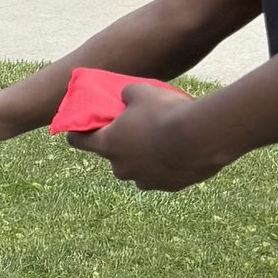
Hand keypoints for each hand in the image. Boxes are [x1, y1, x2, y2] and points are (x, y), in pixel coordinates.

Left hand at [72, 81, 218, 193]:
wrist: (200, 137)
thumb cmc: (164, 111)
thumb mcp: (141, 91)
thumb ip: (127, 94)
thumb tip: (127, 97)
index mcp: (108, 145)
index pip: (79, 142)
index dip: (77, 134)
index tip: (78, 130)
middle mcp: (122, 168)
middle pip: (113, 156)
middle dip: (121, 145)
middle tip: (135, 128)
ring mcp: (145, 180)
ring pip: (139, 168)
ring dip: (145, 157)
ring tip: (163, 140)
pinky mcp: (168, 187)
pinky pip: (162, 175)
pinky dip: (166, 165)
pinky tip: (180, 150)